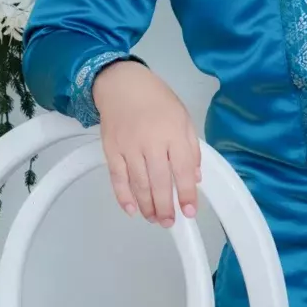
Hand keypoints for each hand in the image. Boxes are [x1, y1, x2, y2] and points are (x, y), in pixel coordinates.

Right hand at [92, 59, 201, 227]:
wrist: (122, 84)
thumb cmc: (156, 100)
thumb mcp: (183, 118)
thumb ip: (191, 149)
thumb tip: (195, 178)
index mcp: (173, 133)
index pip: (183, 170)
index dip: (187, 194)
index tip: (190, 211)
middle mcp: (151, 142)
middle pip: (159, 182)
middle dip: (165, 207)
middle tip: (169, 222)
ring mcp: (129, 147)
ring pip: (138, 184)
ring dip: (147, 206)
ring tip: (154, 219)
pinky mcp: (111, 150)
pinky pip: (117, 178)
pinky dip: (123, 197)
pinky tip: (132, 210)